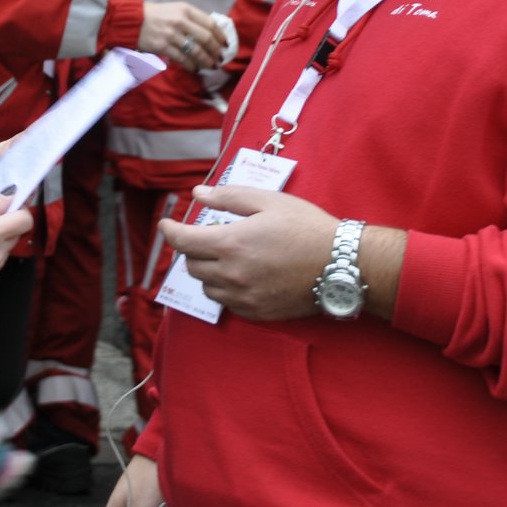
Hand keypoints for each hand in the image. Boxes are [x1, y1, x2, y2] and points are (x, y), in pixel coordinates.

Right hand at [138, 2, 224, 73]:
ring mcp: (171, 34)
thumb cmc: (156, 15)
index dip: (221, 35)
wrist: (132, 19)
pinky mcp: (162, 47)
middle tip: (220, 58)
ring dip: (206, 61)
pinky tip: (195, 68)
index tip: (225, 44)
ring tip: (211, 66)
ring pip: (196, 51)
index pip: (210, 23)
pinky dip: (191, 66)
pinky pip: (182, 59)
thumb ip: (192, 18)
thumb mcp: (176, 9)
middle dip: (216, 50)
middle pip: (206, 38)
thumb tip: (211, 33)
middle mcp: (180, 21)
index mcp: (186, 9)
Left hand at [157, 185, 336, 320]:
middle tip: (208, 236)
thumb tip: (198, 194)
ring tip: (227, 257)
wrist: (340, 264)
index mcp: (231, 244)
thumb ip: (229, 197)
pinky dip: (226, 289)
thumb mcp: (268, 201)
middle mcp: (231, 275)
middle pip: (192, 266)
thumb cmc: (306, 227)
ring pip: (207, 287)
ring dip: (208, 271)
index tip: (166, 225)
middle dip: (193, 249)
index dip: (169, 231)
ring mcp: (243, 297)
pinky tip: (242, 275)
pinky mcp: (257, 312)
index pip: (183, 242)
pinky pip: (227, 303)